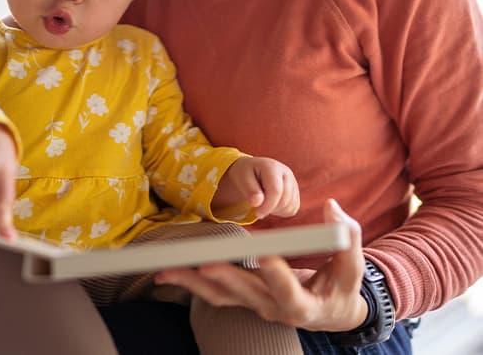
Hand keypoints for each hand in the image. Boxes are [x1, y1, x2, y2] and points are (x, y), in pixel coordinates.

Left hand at [156, 199, 367, 331]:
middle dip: (225, 277)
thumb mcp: (352, 265)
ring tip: (168, 271)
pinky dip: (191, 283)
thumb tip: (332, 208)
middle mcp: (274, 309)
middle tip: (207, 262)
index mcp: (303, 305)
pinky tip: (168, 273)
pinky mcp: (242, 298)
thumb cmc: (342, 285)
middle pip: (245, 294)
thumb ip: (346, 237)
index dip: (277, 275)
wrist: (331, 311)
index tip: (266, 257)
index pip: (288, 291)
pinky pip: (212, 294)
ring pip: (221, 296)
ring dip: (194, 283)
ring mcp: (254, 305)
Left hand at [212, 156, 299, 218]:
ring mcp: (293, 183)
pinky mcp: (295, 193)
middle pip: (284, 200)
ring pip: (290, 206)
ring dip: (275, 210)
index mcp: (272, 167)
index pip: (276, 190)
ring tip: (263, 202)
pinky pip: (292, 209)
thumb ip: (250, 190)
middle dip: (270, 209)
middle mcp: (286, 173)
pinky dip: (281, 211)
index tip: (257, 214)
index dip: (267, 206)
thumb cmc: (247, 174)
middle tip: (257, 207)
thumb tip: (257, 202)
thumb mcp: (242, 178)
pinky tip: (271, 203)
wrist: (253, 171)